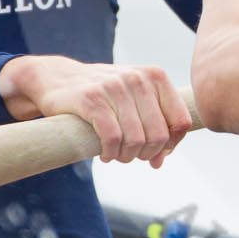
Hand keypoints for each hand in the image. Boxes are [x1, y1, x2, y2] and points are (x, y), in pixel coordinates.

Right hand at [0, 56, 189, 166]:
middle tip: (131, 156)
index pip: (181, 121)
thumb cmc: (102, 94)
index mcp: (155, 77)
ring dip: (127, 156)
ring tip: (117, 156)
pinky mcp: (91, 99)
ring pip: (136, 139)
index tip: (156, 153)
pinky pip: (112, 138)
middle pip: (158, 135)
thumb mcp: (134, 99)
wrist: (57, 78)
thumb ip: (153, 124)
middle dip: (146, 154)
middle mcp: (138, 79)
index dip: (171, 145)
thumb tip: (160, 161)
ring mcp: (114, 87)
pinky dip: (111, 153)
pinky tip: (105, 154)